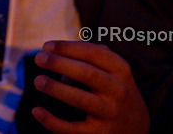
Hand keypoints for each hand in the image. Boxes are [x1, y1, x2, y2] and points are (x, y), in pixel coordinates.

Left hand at [33, 41, 149, 132]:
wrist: (137, 127)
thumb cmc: (112, 89)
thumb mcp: (111, 70)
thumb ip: (90, 57)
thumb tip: (56, 54)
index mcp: (120, 70)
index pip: (94, 53)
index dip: (68, 48)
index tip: (46, 46)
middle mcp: (118, 91)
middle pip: (88, 74)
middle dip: (60, 64)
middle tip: (38, 59)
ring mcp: (110, 113)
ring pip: (82, 100)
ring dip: (57, 89)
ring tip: (38, 80)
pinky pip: (73, 129)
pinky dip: (52, 121)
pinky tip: (36, 111)